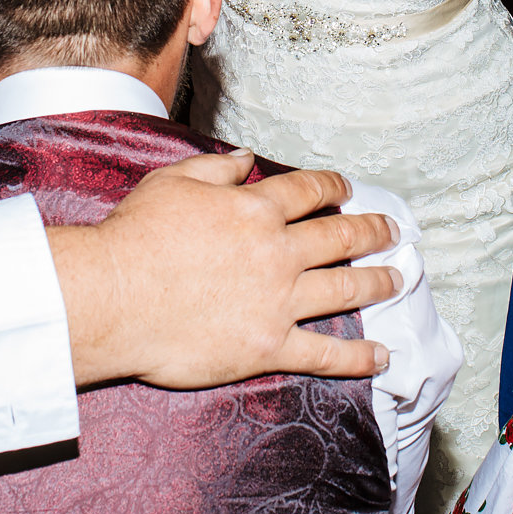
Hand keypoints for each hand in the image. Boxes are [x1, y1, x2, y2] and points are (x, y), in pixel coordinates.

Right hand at [53, 150, 401, 388]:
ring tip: (400, 279)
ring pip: (345, 290)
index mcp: (255, 209)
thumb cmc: (134, 238)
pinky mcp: (269, 346)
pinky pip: (325, 354)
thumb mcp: (173, 182)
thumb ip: (217, 168)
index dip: (335, 188)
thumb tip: (247, 156)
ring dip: (379, 283)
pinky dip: (359, 356)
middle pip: (341, 238)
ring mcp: (278, 302)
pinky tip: (381, 356)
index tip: (349, 190)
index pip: (310, 192)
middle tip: (394, 231)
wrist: (112, 297)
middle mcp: (277, 252)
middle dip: (374, 232)